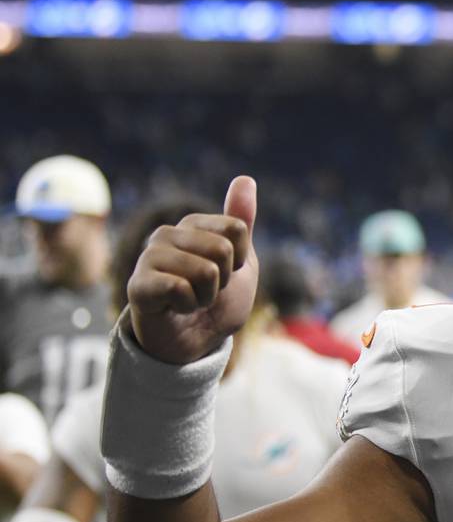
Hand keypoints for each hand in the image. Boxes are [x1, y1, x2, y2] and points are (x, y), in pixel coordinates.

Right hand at [127, 176, 258, 364]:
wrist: (195, 343)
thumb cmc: (217, 303)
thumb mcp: (242, 262)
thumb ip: (241, 222)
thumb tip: (245, 178)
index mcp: (193, 225)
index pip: (238, 229)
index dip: (240, 261)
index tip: (225, 274)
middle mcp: (167, 234)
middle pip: (223, 250)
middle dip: (224, 281)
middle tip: (205, 292)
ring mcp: (149, 257)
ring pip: (206, 271)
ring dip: (206, 296)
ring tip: (190, 301)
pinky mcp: (138, 284)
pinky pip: (181, 288)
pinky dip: (188, 306)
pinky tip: (174, 309)